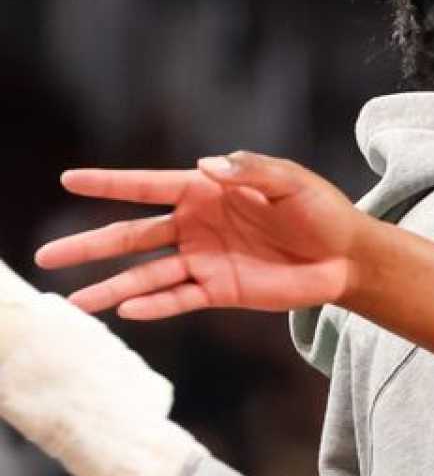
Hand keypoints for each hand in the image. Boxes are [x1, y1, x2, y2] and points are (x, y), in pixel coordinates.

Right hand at [36, 152, 365, 318]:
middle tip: (44, 254)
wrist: (347, 256)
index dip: (109, 183)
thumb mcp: (292, 182)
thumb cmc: (321, 211)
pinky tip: (126, 311)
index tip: (68, 180)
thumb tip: (206, 164)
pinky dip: (153, 306)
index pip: (147, 186)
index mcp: (206, 191)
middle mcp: (195, 226)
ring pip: (146, 274)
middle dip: (89, 244)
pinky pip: (178, 299)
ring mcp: (204, 260)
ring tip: (72, 301)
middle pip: (131, 235)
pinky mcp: (219, 290)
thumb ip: (251, 170)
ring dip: (109, 287)